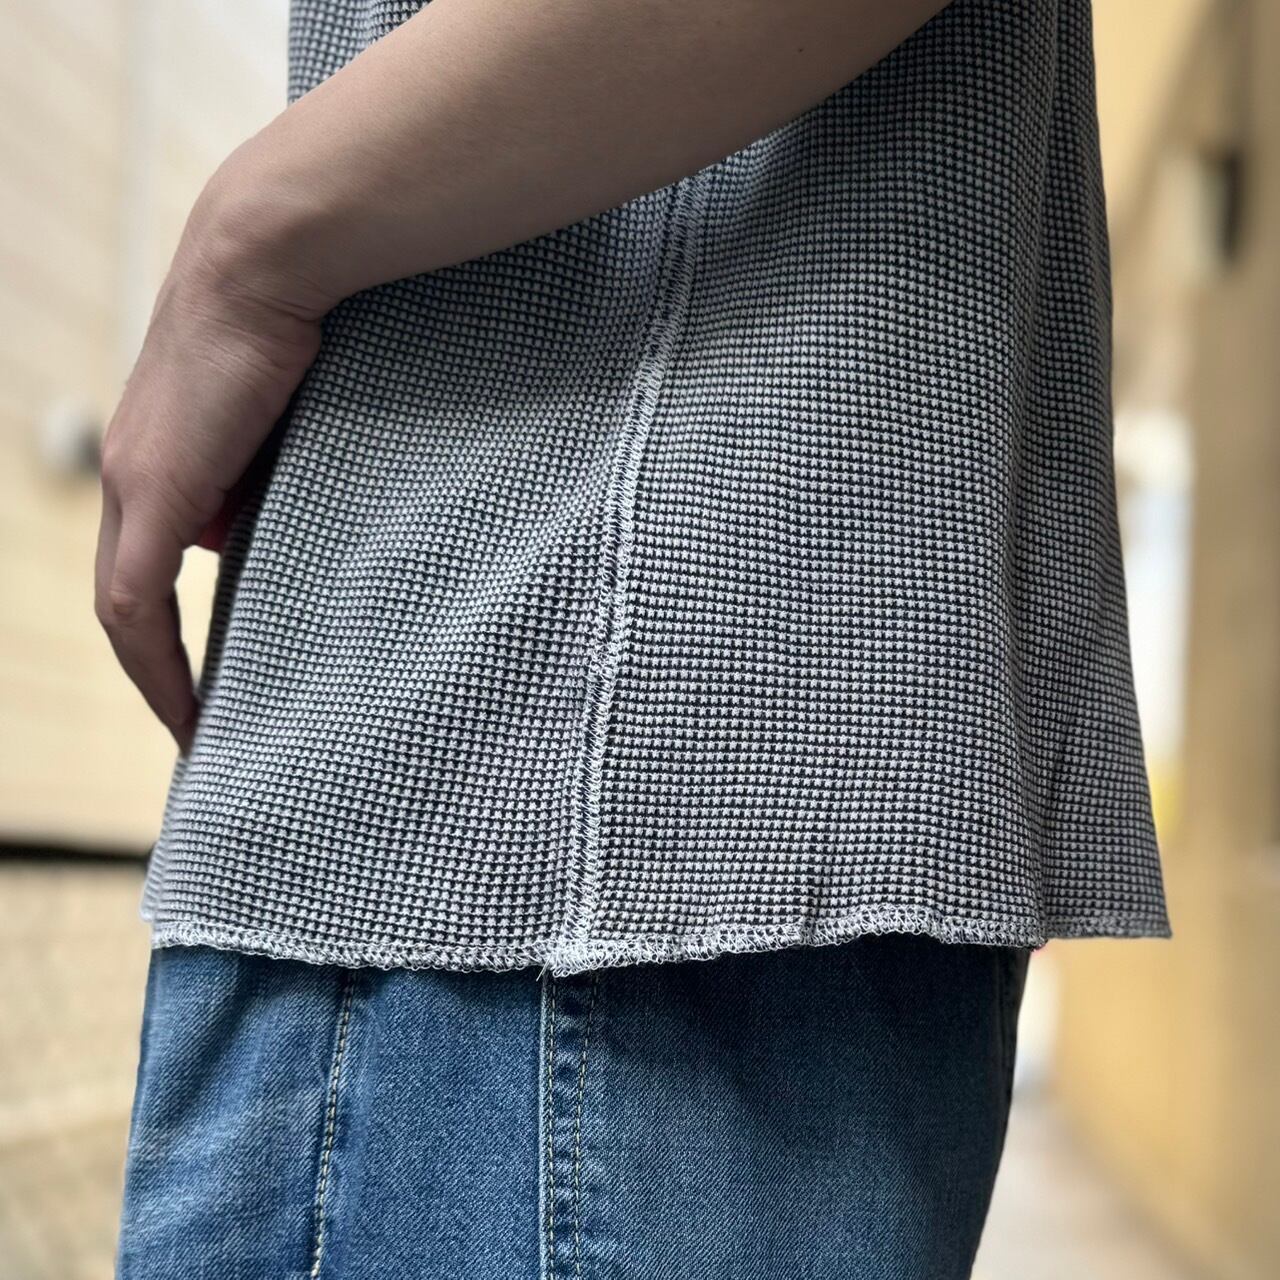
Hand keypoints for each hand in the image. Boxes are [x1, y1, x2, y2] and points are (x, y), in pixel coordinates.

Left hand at [94, 172, 324, 755]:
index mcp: (159, 458)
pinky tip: (188, 708)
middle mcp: (130, 473)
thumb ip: (278, 478)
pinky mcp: (153, 487)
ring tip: (203, 725)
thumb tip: (294, 526)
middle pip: (126, 596)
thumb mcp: (291, 423)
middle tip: (207, 723)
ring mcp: (134, 480)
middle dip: (159, 668)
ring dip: (158, 672)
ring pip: (125, 604)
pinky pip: (134, 601)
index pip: (144, 567)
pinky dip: (156, 660)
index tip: (206, 691)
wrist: (269, 259)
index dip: (165, 637)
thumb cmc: (297, 325)